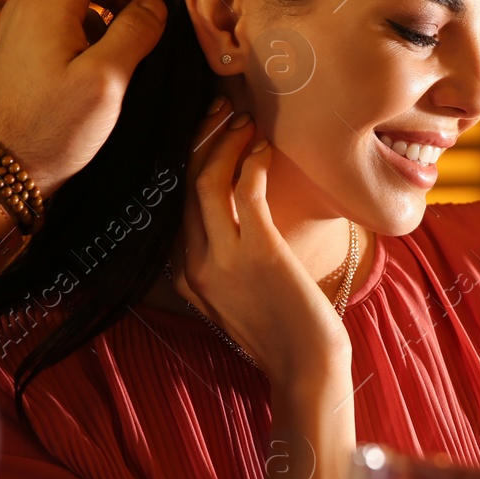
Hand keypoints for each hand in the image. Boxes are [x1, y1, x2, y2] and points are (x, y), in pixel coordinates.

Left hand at [0, 0, 185, 196]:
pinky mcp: (31, 40)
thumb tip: (156, 6)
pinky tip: (121, 46)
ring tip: (149, 27)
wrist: (3, 166)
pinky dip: (104, 14)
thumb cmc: (51, 130)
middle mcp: (33, 0)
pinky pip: (73, 8)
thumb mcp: (106, 81)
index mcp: (49, 0)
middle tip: (167, 6)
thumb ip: (135, 32)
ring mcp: (28, 19)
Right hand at [167, 95, 352, 382]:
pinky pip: (245, 191)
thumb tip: (233, 218)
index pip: (173, 205)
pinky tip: (264, 149)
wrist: (306, 368)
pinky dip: (252, 162)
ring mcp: (223, 259)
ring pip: (206, 180)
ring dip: (224, 143)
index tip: (202, 131)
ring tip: (242, 119)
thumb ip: (223, 263)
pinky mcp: (259, 252)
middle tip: (219, 110)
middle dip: (200, 139)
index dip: (186, 160)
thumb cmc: (283, 332)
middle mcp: (194, 264)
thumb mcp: (236, 299)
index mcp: (185, 276)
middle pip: (182, 185)